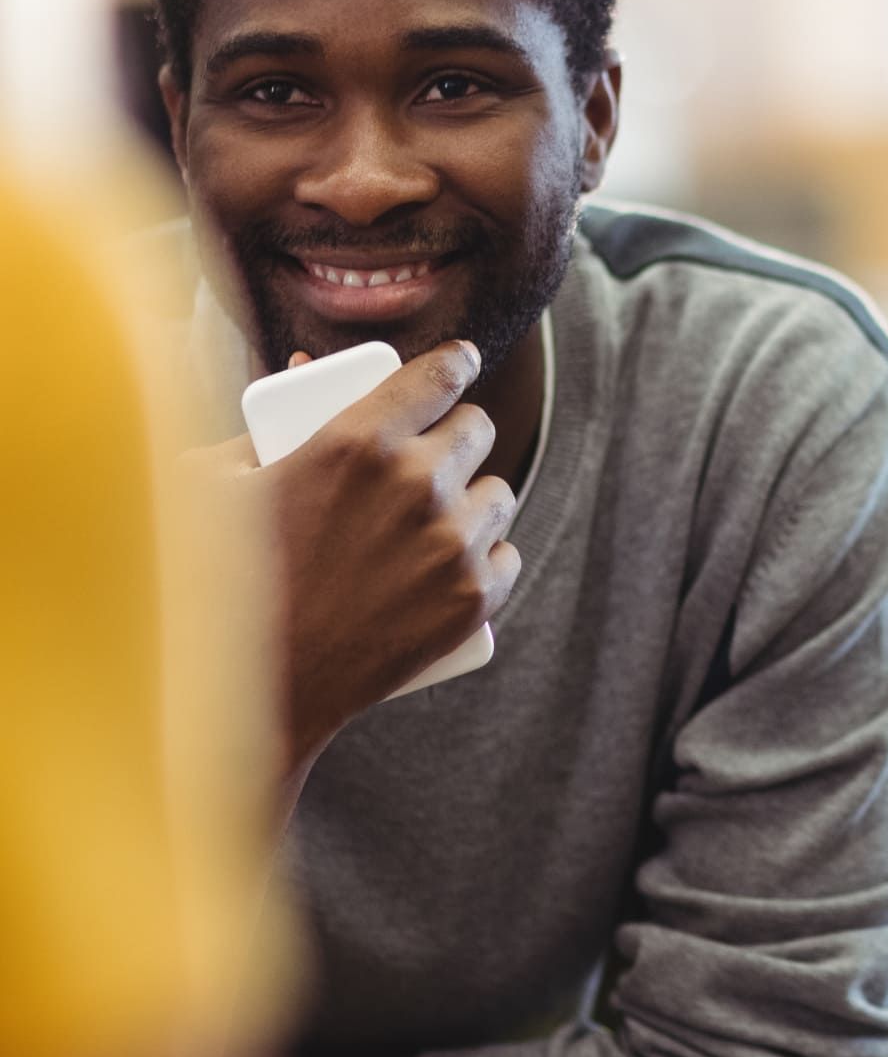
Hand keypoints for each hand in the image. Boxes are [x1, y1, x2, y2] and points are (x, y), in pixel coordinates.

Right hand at [257, 341, 520, 773]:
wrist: (253, 694)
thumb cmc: (216, 586)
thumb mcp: (211, 488)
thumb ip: (257, 425)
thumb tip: (299, 376)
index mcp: (358, 440)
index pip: (441, 373)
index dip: (456, 363)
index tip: (459, 365)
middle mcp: (417, 483)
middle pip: (476, 429)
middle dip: (458, 434)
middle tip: (432, 454)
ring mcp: (451, 543)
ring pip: (498, 493)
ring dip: (475, 498)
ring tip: (439, 517)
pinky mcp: (472, 600)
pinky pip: (507, 556)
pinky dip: (487, 558)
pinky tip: (461, 561)